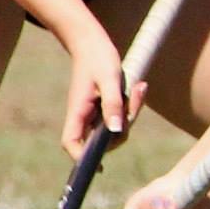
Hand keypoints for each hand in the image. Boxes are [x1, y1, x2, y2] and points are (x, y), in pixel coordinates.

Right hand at [60, 24, 144, 156]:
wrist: (93, 42)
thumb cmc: (98, 58)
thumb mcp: (109, 79)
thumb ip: (113, 104)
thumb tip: (116, 130)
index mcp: (77, 111)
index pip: (71, 142)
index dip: (80, 158)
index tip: (98, 167)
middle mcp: (84, 116)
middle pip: (101, 141)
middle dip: (124, 127)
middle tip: (135, 96)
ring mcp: (93, 113)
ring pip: (115, 129)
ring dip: (131, 114)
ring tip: (138, 87)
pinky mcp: (103, 108)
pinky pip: (120, 117)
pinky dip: (131, 106)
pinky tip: (138, 87)